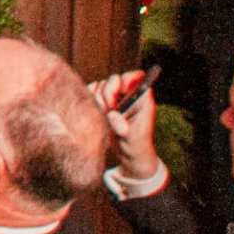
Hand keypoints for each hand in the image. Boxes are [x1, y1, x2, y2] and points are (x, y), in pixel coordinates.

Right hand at [99, 67, 160, 182]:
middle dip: (108, 93)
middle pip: (115, 79)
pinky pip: (93, 92)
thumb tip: (112, 115)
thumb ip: (123, 126)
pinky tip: (97, 112)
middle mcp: (129, 95)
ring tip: (105, 115)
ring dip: (99, 99)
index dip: (126, 80)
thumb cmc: (137, 146)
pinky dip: (91, 100)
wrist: (128, 156)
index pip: (137, 78)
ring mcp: (116, 98)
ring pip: (101, 85)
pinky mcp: (104, 102)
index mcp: (142, 100)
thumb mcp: (132, 138)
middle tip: (110, 109)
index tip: (119, 94)